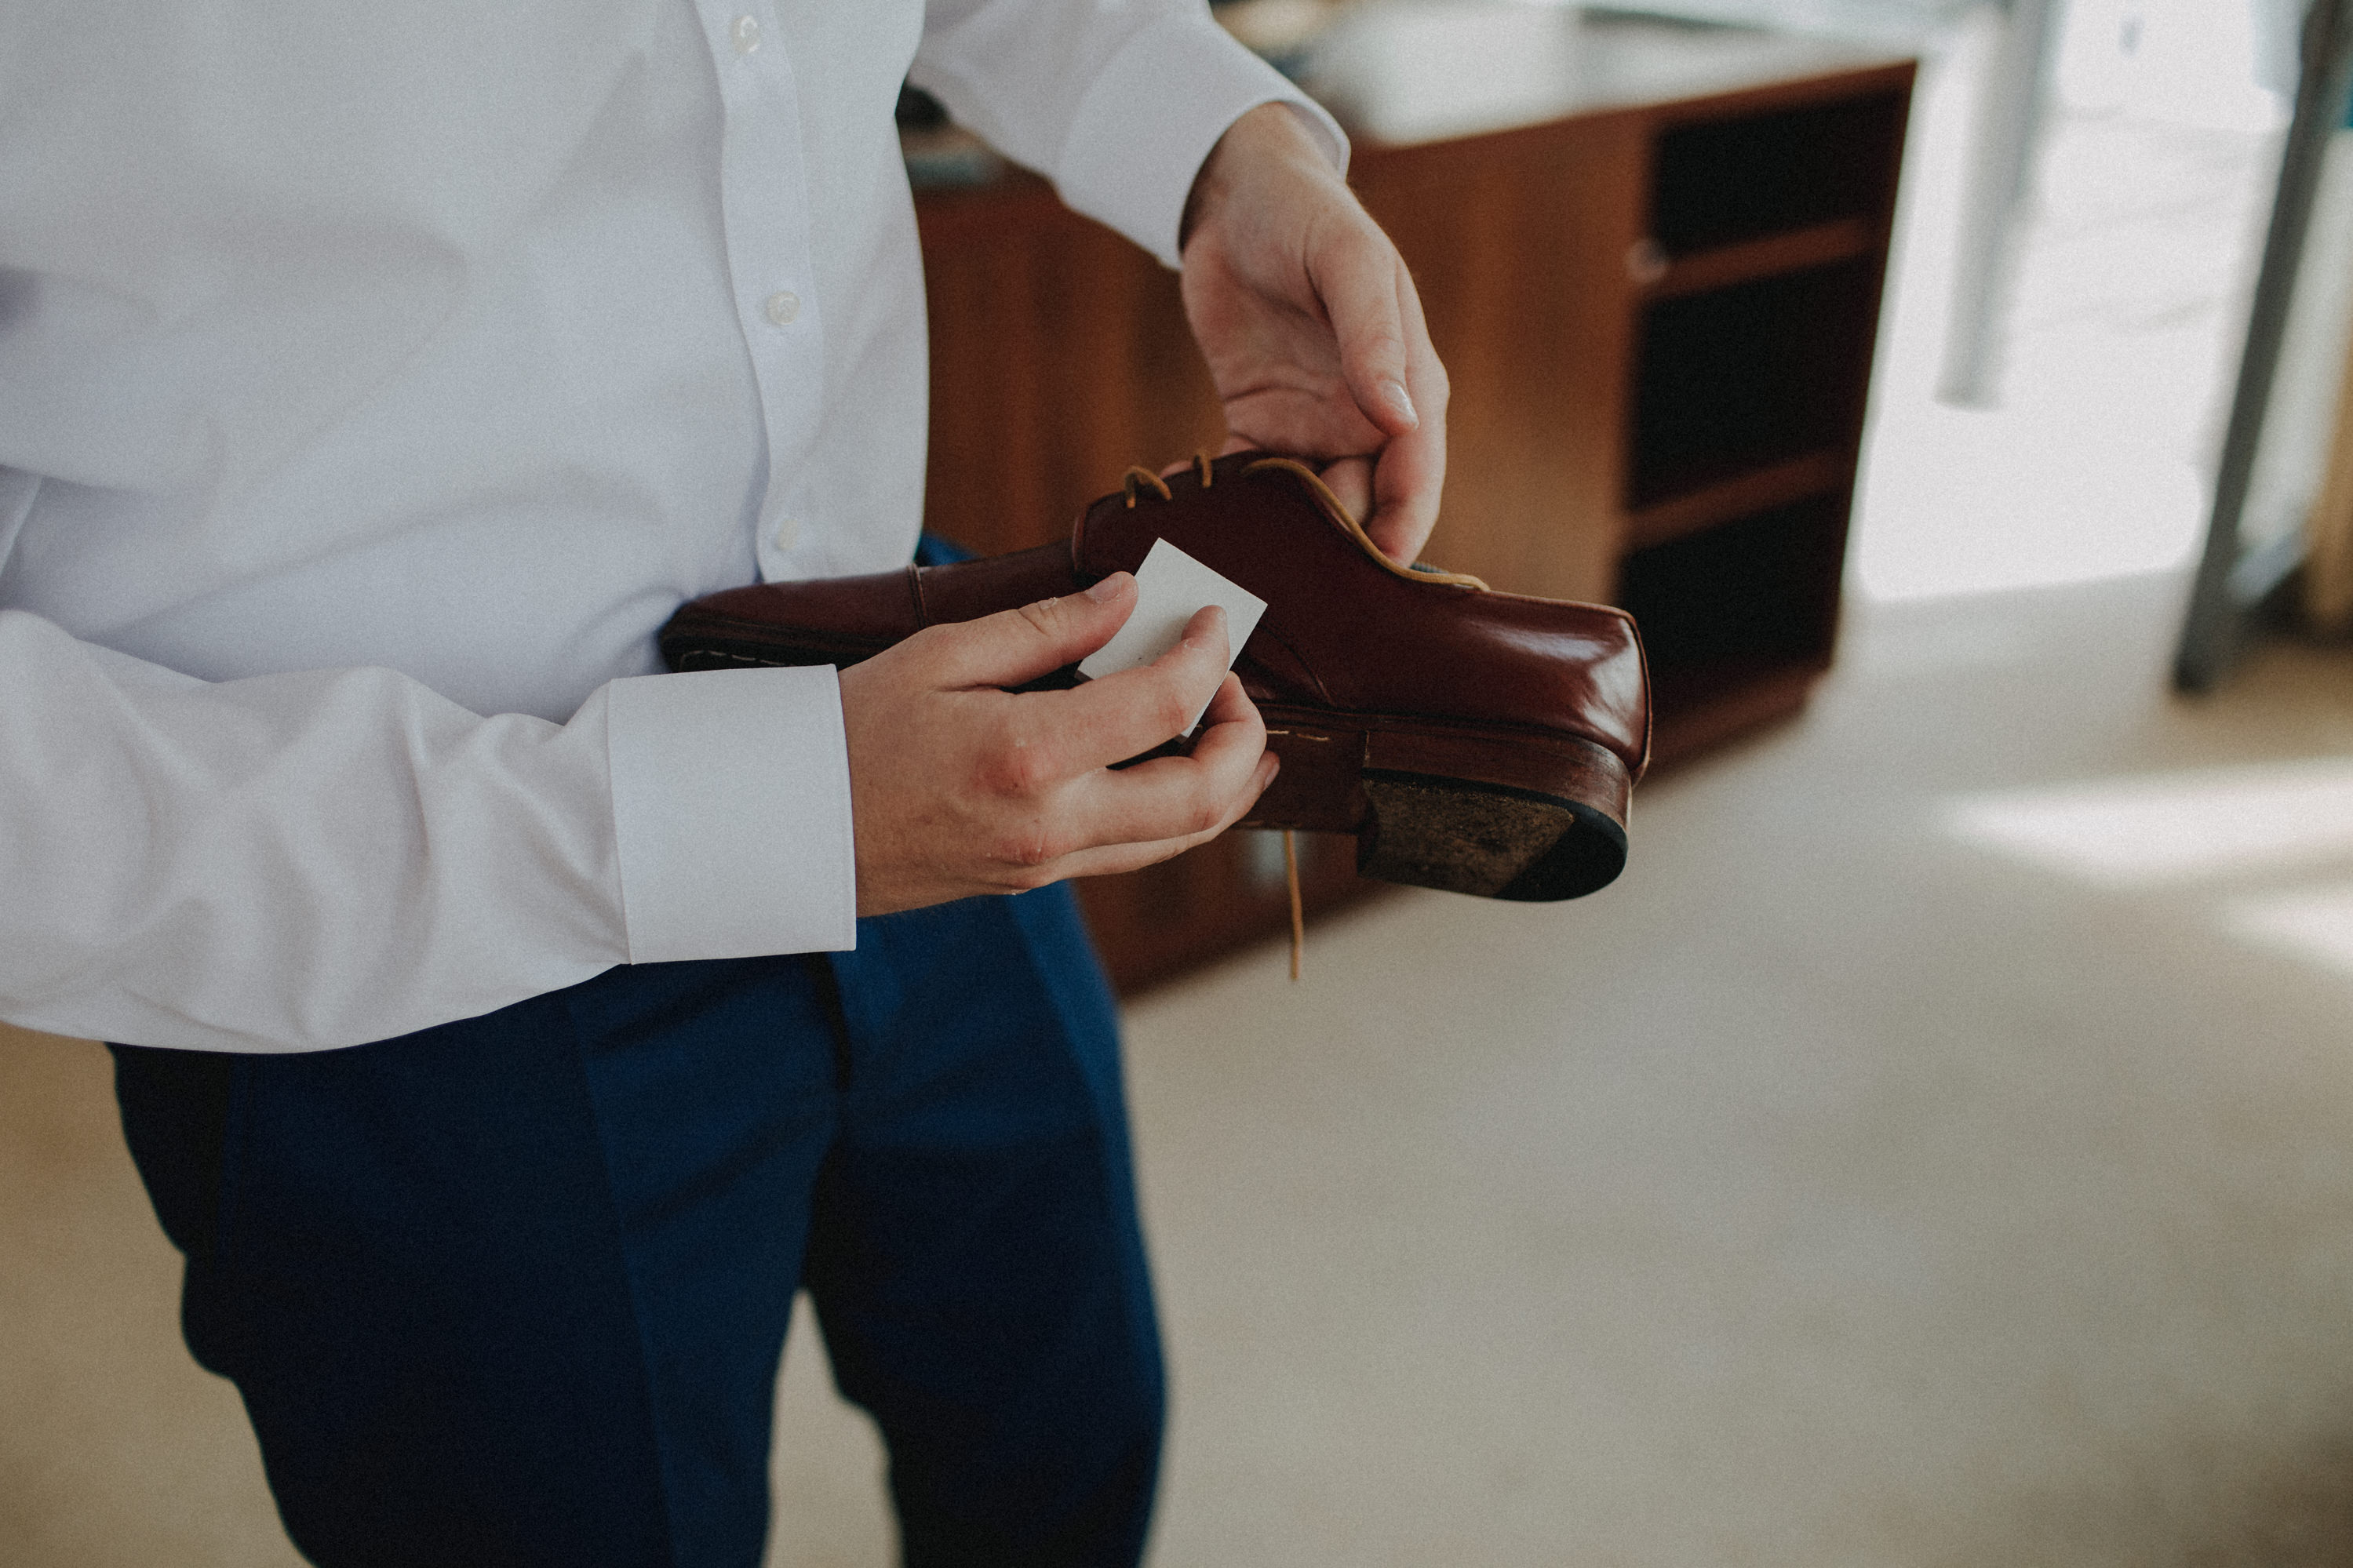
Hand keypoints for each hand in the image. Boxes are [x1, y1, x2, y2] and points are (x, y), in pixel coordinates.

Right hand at [838, 572, 1276, 914]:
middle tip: (1232, 682)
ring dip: (1227, 784)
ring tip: (1237, 730)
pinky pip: (1136, 851)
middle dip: (1243, 736)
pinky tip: (1180, 769)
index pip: (1165, 707)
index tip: (1209, 620)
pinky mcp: (1038, 879)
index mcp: (1025, 756)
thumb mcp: (941, 654)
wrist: (789, 826)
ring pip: (1180, 838)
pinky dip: (1179, 810)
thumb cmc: (851, 728)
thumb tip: (1127, 597)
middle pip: (1200, 797)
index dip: (1207, 657)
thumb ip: (1046, 627)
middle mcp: (1050, 824)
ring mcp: (1047, 864)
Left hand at [1179, 103, 1448, 563]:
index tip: (1377, 574)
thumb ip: (1375, 338)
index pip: (1416, 474)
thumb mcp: (1348, 262)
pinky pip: (1246, 484)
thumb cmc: (1308, 214)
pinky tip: (1186, 518)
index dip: (1402, 529)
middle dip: (1331, 551)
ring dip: (1274, 539)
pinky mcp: (1260, 425)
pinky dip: (1221, 506)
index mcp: (1408, 385)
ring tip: (1228, 564)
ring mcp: (1313, 427)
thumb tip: (1401, 416)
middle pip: (1360, 506)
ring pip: (1304, 507)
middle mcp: (1366, 418)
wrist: (1235, 195)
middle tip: (1285, 587)